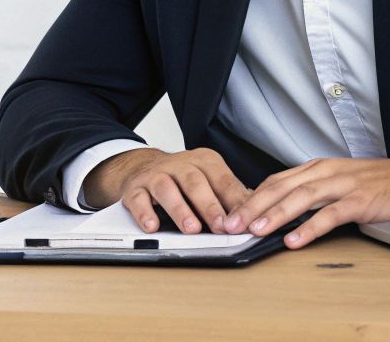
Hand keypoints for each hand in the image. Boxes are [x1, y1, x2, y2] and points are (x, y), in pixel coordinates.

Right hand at [87, 147, 250, 235]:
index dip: (233, 201)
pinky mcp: (135, 188)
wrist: (143, 166)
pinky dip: (145, 213)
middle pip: (196, 183)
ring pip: (167, 189)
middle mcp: (181, 164)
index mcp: (205, 161)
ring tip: (191, 229)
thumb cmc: (184, 178)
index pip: (223, 180)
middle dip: (209, 207)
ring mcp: (156, 175)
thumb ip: (229, 194)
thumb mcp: (210, 179)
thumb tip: (254, 212)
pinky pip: (138, 199)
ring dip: (180, 210)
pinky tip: (152, 227)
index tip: (242, 221)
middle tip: (220, 228)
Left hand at [222, 153, 389, 248]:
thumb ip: (317, 191)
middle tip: (230, 224)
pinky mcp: (364, 200)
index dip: (251, 196)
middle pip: (283, 186)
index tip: (230, 213)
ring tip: (255, 230)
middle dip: (253, 205)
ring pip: (302, 197)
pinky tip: (296, 239)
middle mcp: (330, 172)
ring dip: (275, 214)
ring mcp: (347, 184)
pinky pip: (332, 214)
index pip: (277, 179)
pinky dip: (311, 227)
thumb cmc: (386, 183)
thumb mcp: (345, 181)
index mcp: (322, 167)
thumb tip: (284, 211)